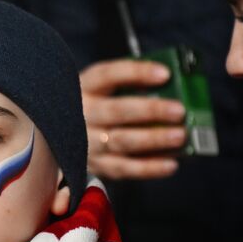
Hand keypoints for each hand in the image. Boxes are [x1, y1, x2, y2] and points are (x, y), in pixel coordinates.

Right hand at [82, 59, 185, 180]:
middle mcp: (82, 115)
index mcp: (84, 87)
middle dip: (151, 110)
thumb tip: (171, 82)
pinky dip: (149, 168)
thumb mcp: (102, 88)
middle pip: (117, 111)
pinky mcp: (96, 166)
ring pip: (122, 141)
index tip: (166, 74)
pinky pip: (124, 168)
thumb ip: (129, 83)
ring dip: (153, 139)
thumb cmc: (95, 107)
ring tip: (180, 136)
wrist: (62, 139)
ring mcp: (86, 143)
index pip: (108, 74)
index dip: (137, 73)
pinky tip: (171, 164)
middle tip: (179, 111)